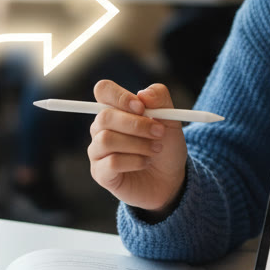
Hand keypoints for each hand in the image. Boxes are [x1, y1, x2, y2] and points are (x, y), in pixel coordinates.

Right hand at [87, 81, 187, 213]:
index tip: (142, 107)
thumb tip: (143, 94)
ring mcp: (98, 151)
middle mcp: (101, 128)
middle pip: (104, 116)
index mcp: (115, 110)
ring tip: (156, 150)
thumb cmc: (166, 146)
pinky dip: (134, 161)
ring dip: (138, 144)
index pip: (103, 91)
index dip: (120, 96)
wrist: (171, 179)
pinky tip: (145, 162)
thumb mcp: (171, 120)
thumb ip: (160, 99)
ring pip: (106, 140)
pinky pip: (111, 162)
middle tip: (159, 132)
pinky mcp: (100, 173)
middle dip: (136, 124)